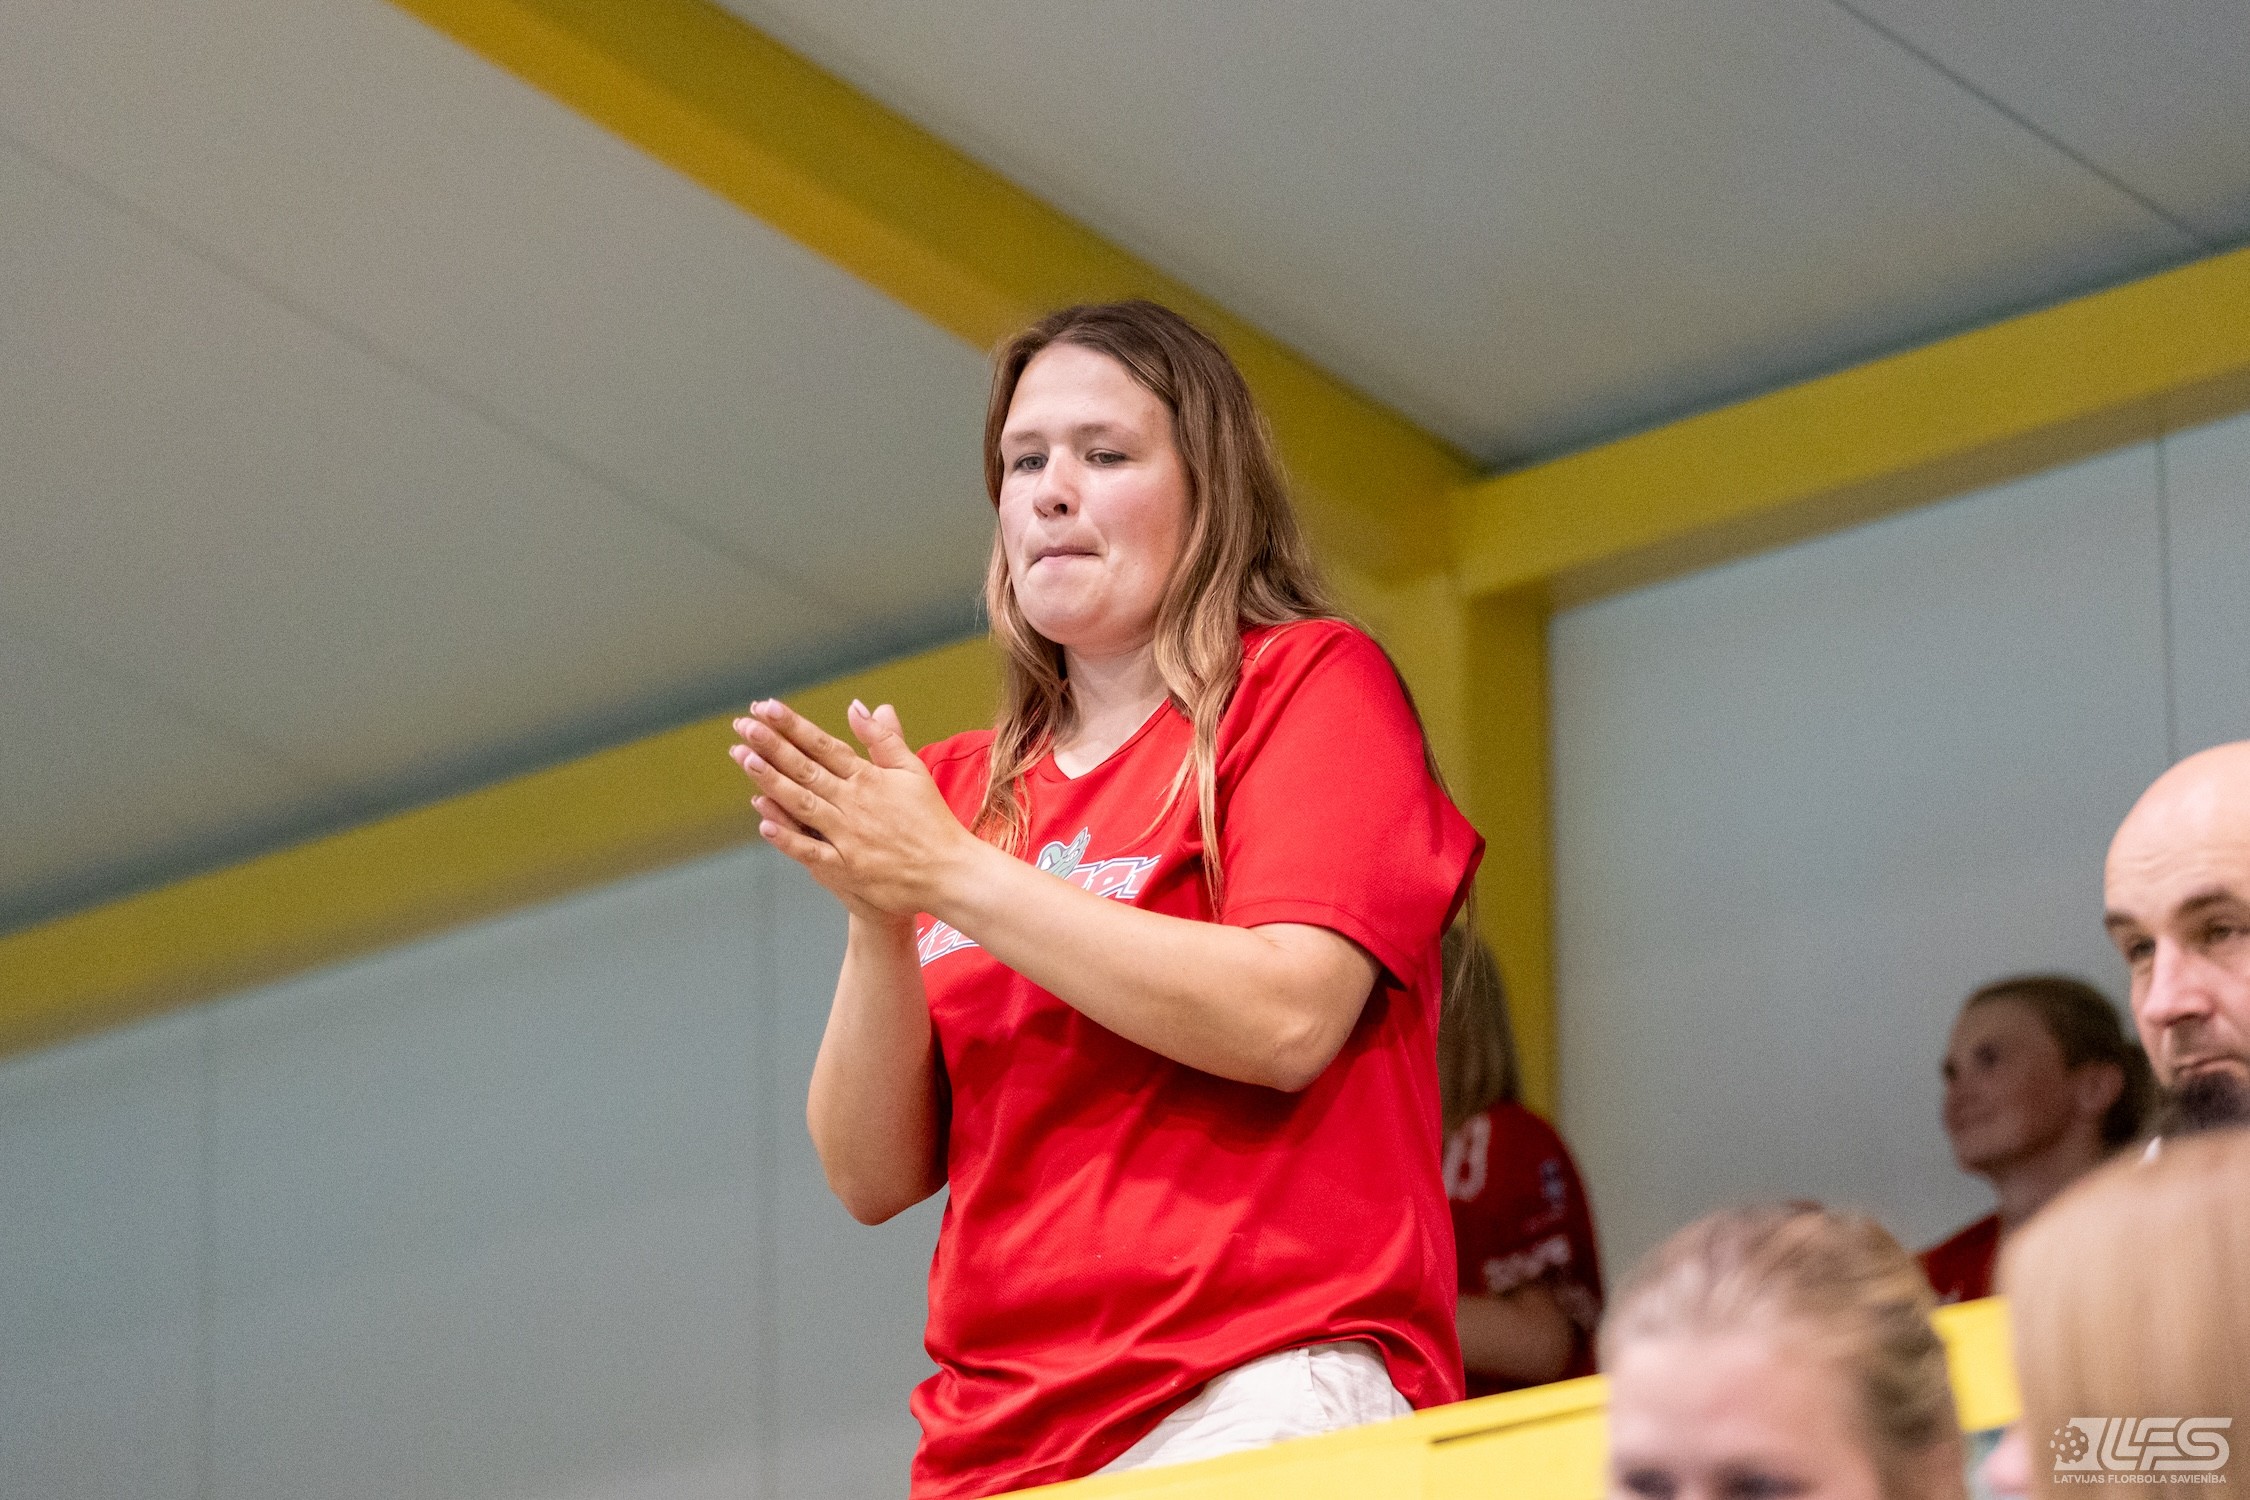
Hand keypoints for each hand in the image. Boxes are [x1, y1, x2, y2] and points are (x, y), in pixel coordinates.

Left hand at [729, 697, 975, 920]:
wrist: (948, 872)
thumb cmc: (931, 820)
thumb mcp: (913, 771)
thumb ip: (884, 739)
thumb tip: (859, 706)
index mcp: (869, 778)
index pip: (824, 745)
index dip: (793, 726)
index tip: (767, 707)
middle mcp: (854, 803)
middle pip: (806, 769)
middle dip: (771, 746)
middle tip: (743, 725)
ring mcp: (848, 837)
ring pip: (802, 804)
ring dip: (771, 780)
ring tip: (744, 758)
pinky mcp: (846, 868)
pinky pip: (811, 851)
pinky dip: (787, 838)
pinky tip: (763, 822)